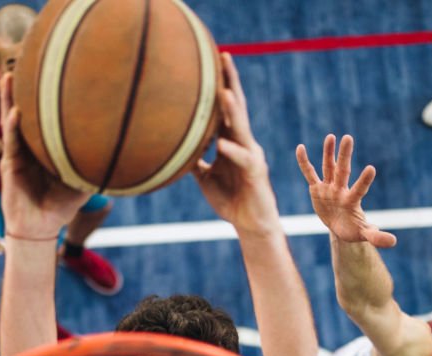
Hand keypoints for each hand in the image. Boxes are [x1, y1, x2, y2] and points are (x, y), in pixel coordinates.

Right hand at [0, 73, 88, 238]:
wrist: (41, 228)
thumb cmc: (61, 206)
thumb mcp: (83, 182)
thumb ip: (97, 166)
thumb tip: (124, 154)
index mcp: (45, 146)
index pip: (44, 115)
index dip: (44, 95)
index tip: (51, 70)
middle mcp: (29, 145)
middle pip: (24, 109)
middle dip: (24, 87)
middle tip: (24, 61)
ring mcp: (17, 154)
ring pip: (12, 120)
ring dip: (9, 99)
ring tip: (9, 77)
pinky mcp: (9, 166)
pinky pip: (12, 143)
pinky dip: (13, 127)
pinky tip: (16, 112)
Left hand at [192, 53, 279, 235]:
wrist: (250, 224)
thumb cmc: (230, 199)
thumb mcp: (206, 177)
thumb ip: (194, 160)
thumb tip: (176, 148)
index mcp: (232, 142)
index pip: (225, 109)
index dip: (219, 85)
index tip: (210, 60)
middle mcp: (243, 143)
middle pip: (236, 107)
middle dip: (230, 82)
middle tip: (224, 56)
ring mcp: (251, 156)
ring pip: (241, 128)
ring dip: (232, 111)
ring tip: (223, 92)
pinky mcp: (255, 173)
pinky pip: (242, 159)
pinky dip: (231, 151)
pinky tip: (220, 143)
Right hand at [296, 134, 396, 247]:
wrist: (340, 226)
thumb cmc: (353, 229)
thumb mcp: (364, 234)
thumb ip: (376, 236)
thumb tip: (394, 242)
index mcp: (352, 201)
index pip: (359, 189)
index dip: (364, 181)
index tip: (371, 169)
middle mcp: (341, 190)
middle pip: (342, 170)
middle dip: (344, 155)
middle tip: (348, 137)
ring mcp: (329, 187)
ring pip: (328, 167)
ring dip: (328, 152)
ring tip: (331, 136)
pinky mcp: (317, 189)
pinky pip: (309, 174)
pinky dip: (304, 162)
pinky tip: (300, 148)